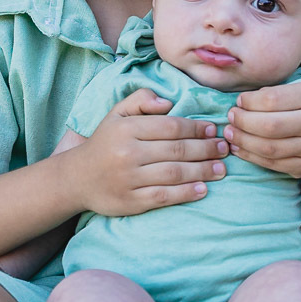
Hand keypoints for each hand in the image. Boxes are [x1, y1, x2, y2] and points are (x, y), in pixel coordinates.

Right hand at [75, 88, 227, 215]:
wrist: (76, 178)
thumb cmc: (104, 143)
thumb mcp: (116, 114)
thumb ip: (140, 100)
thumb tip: (168, 102)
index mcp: (127, 129)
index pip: (171, 127)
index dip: (197, 128)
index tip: (214, 129)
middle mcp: (128, 153)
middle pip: (177, 150)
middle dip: (206, 149)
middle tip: (224, 149)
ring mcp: (129, 179)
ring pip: (174, 173)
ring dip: (203, 171)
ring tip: (221, 169)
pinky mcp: (131, 201)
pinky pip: (164, 197)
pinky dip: (186, 193)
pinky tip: (203, 189)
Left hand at [223, 82, 300, 177]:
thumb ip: (275, 94)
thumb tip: (242, 103)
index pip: (272, 99)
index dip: (249, 102)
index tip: (238, 102)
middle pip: (269, 126)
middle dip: (242, 122)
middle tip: (230, 118)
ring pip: (269, 148)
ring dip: (243, 141)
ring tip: (230, 134)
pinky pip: (273, 164)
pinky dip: (251, 157)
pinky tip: (240, 148)